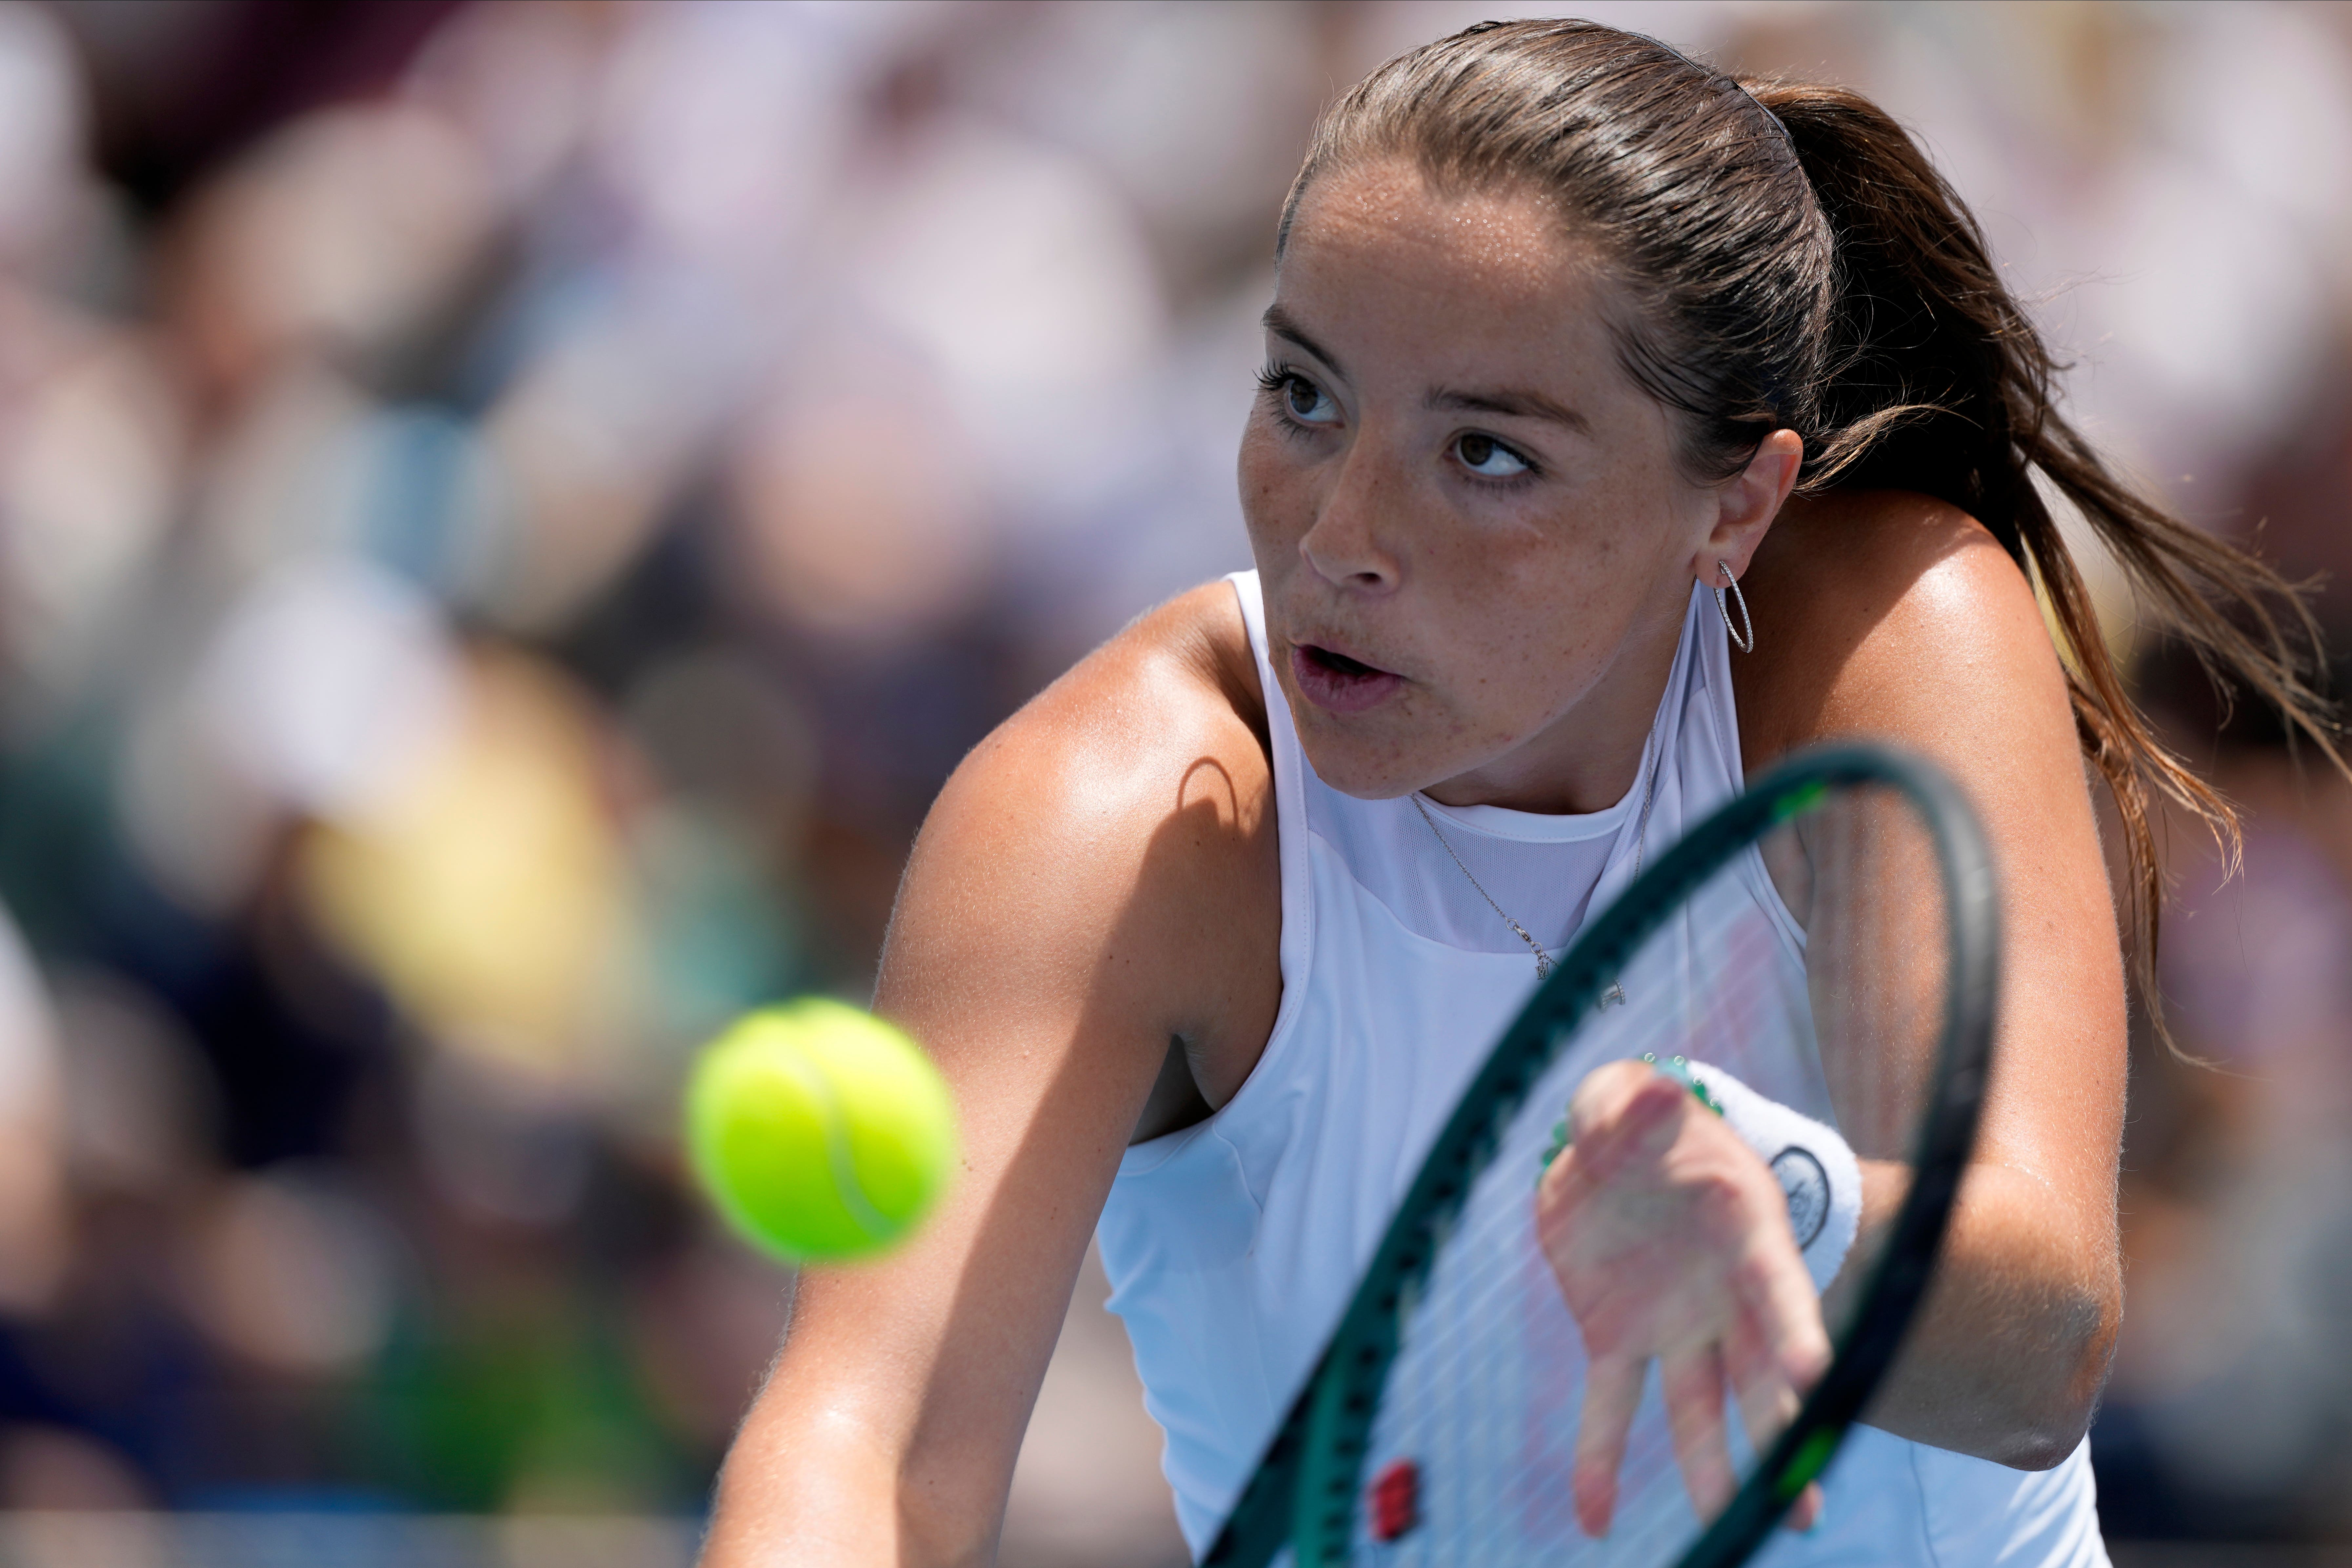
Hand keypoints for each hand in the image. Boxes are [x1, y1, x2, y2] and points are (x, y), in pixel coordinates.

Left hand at [1534, 1059, 1829, 1536]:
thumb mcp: (1631, 1100)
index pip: (1780, 1287)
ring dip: (1717, 1471)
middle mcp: (1723, 1293)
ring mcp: (1676, 1325)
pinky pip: (1611, 1406)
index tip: (1816, 1378)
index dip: (1799, 1330)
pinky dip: (1599, 1460)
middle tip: (1799, 1502)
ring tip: (1738, 1529)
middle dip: (1783, 1432)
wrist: (1607, 1146)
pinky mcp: (1617, 1339)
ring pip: (1700, 1409)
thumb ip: (1639, 1105)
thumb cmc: (1637, 1118)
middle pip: (1759, 1372)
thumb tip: (1652, 1095)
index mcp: (1746, 1229)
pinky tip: (1593, 1518)